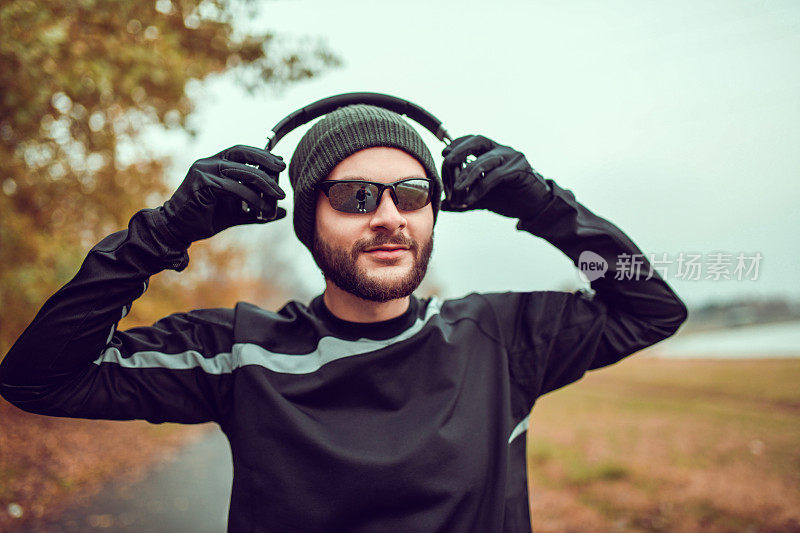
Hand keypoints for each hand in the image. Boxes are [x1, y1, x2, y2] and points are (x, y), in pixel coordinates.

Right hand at [158, 145, 285, 245]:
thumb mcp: (237, 212)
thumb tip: (283, 211)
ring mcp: (203, 172)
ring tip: (278, 197)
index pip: (241, 151)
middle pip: (242, 153)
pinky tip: (263, 209)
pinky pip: (233, 187)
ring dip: (264, 184)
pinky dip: (252, 198)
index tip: (280, 162)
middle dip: (265, 160)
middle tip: (282, 169)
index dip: (262, 154)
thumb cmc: (206, 218)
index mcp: (214, 163)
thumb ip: (258, 208)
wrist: (178, 230)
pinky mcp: (202, 184)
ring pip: (241, 172)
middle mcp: (208, 163)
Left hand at [441, 135, 551, 218]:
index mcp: (494, 151)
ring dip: (466, 177)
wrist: (533, 207)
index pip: (472, 140)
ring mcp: (513, 158)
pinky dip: (479, 189)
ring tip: (456, 191)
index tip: (444, 154)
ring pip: (483, 162)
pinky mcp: (520, 170)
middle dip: (458, 152)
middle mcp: (503, 150)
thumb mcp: (481, 198)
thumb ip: (463, 198)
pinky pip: (494, 177)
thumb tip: (443, 205)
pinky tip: (470, 200)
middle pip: (477, 142)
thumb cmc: (508, 198)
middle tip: (447, 165)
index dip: (457, 144)